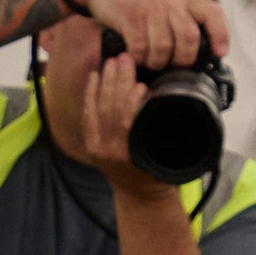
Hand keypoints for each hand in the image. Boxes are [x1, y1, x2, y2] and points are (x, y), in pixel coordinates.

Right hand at [45, 0, 229, 68]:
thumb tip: (193, 52)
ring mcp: (150, 9)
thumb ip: (180, 18)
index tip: (220, 53)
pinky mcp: (129, 17)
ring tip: (150, 62)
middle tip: (172, 66)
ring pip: (164, 48)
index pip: (212, 13)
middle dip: (182, 60)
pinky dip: (139, 59)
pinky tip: (134, 56)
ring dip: (157, 63)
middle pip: (189, 39)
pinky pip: (140, 49)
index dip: (220, 34)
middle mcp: (170, 2)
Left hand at [81, 40, 182, 201]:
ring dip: (106, 82)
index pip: (129, 122)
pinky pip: (88, 115)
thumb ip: (161, 128)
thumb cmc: (159, 173)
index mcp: (133, 154)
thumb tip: (152, 95)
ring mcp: (98, 148)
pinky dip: (90, 94)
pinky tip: (95, 76)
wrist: (139, 196)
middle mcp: (112, 151)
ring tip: (113, 61)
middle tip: (125, 58)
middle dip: (118, 81)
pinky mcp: (91, 144)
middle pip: (113, 109)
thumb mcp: (168, 154)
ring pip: (99, 109)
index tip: (141, 84)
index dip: (132, 101)